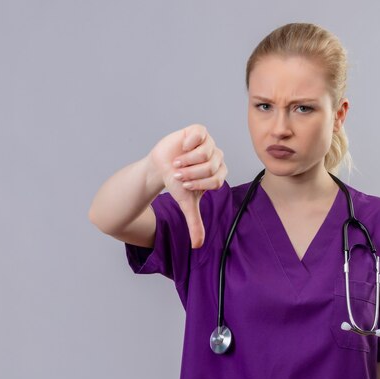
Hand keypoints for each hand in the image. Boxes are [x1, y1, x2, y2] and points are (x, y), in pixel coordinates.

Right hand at [147, 124, 226, 247]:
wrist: (160, 167)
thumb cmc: (176, 183)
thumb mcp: (186, 204)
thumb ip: (194, 223)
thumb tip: (198, 246)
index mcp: (219, 173)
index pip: (216, 180)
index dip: (198, 183)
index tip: (184, 184)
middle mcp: (217, 157)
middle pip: (210, 167)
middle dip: (191, 173)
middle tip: (178, 174)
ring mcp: (209, 143)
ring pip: (205, 152)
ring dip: (187, 160)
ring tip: (177, 162)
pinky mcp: (199, 132)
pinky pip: (200, 134)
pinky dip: (189, 143)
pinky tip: (182, 147)